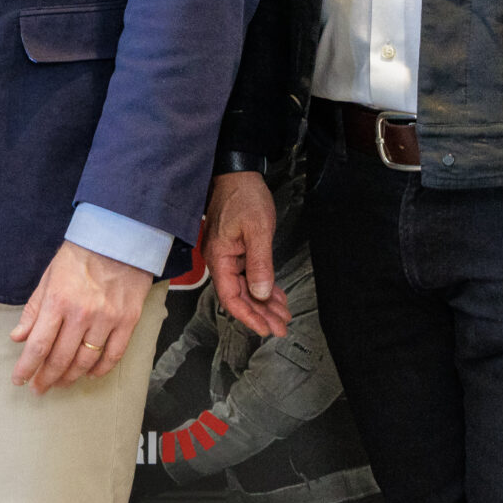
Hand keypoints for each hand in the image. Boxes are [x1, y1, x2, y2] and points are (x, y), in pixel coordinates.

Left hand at [12, 241, 153, 394]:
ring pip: (85, 361)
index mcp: (58, 300)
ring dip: (70, 377)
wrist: (119, 238)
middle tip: (39, 388)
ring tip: (60, 383)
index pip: (38, 344)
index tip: (19, 381)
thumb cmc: (80, 255)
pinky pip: (113, 355)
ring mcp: (107, 319)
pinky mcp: (128, 321)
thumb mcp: (49, 276)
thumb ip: (34, 309)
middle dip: (46, 378)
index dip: (26, 367)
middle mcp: (81, 314)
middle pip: (60, 358)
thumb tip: (17, 337)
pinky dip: (100, 370)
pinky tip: (89, 374)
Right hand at [204, 172, 289, 337]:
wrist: (237, 173)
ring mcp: (228, 255)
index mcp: (220, 257)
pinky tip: (275, 295)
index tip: (266, 329)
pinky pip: (248, 274)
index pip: (231, 297)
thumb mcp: (257, 230)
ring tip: (282, 315)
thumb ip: (259, 264)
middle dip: (260, 313)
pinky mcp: (236, 249)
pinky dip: (262, 286)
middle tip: (281, 327)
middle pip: (239, 296)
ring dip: (263, 302)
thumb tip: (260, 293)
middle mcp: (220, 259)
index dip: (248, 316)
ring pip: (245, 287)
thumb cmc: (243, 196)